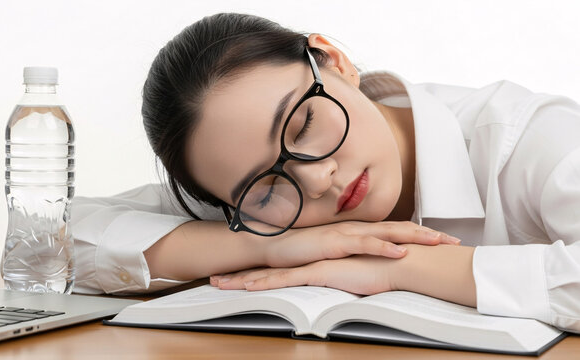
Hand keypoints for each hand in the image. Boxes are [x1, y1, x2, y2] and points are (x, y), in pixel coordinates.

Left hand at [210, 255, 394, 294]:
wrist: (397, 261)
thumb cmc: (381, 269)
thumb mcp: (353, 277)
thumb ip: (340, 281)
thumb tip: (335, 290)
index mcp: (312, 264)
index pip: (280, 271)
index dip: (257, 274)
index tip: (237, 278)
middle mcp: (307, 262)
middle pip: (266, 271)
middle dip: (239, 276)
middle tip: (216, 280)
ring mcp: (310, 265)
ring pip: (269, 275)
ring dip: (242, 280)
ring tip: (219, 284)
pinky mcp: (317, 271)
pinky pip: (285, 280)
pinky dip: (265, 283)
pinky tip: (248, 287)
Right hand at [261, 221, 459, 267]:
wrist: (275, 245)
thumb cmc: (304, 250)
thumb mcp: (336, 252)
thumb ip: (355, 254)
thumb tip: (374, 263)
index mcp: (359, 230)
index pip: (396, 231)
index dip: (421, 235)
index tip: (444, 242)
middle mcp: (357, 228)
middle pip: (399, 229)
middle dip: (428, 235)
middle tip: (453, 241)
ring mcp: (347, 233)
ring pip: (387, 233)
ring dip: (414, 237)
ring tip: (437, 242)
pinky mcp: (335, 243)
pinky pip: (364, 245)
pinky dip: (384, 248)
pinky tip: (401, 251)